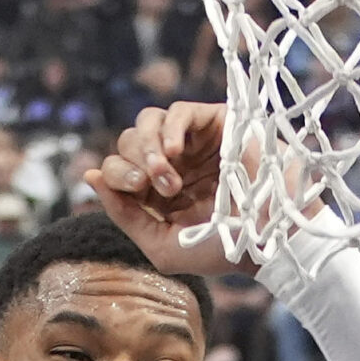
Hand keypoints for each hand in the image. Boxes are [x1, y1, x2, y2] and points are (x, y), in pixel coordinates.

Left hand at [88, 102, 259, 277]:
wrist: (270, 240)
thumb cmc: (221, 249)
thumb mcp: (161, 245)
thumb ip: (124, 214)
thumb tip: (89, 175)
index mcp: (154, 193)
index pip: (116, 169)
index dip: (116, 175)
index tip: (137, 190)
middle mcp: (170, 163)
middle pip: (127, 141)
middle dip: (134, 162)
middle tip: (161, 186)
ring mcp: (192, 142)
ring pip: (146, 121)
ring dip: (147, 146)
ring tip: (167, 172)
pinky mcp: (214, 123)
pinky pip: (179, 111)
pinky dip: (169, 128)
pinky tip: (174, 151)